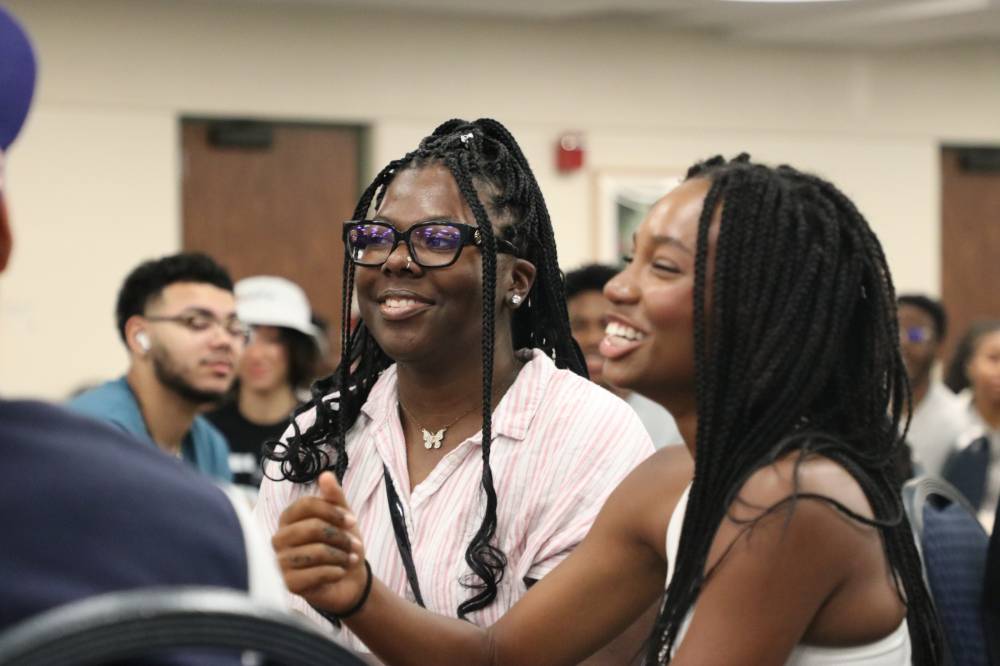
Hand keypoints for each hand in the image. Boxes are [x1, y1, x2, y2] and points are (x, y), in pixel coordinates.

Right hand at [273, 471, 368, 613]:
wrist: (347, 580)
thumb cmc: (340, 545)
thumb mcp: (342, 518)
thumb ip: (334, 497)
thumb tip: (326, 475)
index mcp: (288, 518)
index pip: (306, 505)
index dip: (333, 510)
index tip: (352, 520)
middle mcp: (279, 539)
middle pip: (312, 528)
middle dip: (340, 536)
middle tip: (355, 544)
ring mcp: (281, 562)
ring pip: (316, 552)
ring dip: (341, 555)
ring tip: (350, 558)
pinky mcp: (288, 584)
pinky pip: (316, 574)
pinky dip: (335, 572)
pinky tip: (340, 572)